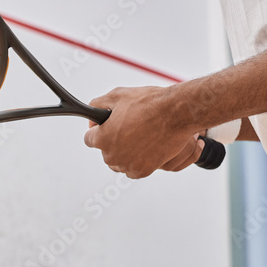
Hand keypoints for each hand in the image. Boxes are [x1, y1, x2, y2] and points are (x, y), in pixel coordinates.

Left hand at [83, 86, 200, 178]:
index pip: (89, 139)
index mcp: (102, 139)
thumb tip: (92, 118)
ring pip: (119, 161)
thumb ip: (97, 105)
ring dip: (125, 151)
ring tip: (139, 135)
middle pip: (105, 150)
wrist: (177, 113)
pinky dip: (138, 159)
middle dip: (113, 140)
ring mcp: (127, 165)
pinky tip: (146, 145)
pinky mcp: (143, 171)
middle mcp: (112, 156)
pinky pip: (133, 168)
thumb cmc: (149, 104)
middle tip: (128, 127)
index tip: (106, 126)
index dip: (97, 130)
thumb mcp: (117, 96)